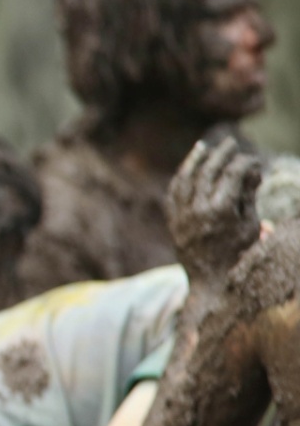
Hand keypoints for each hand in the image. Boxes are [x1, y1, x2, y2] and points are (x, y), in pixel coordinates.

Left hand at [168, 139, 262, 283]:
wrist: (211, 282)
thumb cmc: (238, 255)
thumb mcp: (249, 225)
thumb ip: (248, 195)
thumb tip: (252, 169)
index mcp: (221, 210)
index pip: (232, 175)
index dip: (244, 164)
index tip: (253, 161)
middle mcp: (197, 210)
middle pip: (208, 172)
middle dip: (220, 155)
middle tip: (230, 143)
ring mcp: (181, 215)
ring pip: (185, 180)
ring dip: (195, 161)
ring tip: (204, 146)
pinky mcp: (172, 222)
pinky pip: (173, 194)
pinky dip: (180, 178)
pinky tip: (187, 169)